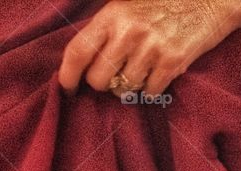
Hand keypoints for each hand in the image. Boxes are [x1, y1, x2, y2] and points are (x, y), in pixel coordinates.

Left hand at [58, 0, 240, 97]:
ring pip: (124, 89)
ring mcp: (151, 48)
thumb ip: (106, 29)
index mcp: (112, 15)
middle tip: (114, 75)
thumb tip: (84, 62)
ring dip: (129, 86)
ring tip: (141, 70)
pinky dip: (151, 88)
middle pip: (98, 79)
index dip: (68, 75)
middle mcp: (128, 32)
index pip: (77, 51)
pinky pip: (149, 92)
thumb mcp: (128, 5)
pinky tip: (158, 73)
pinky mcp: (172, 63)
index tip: (68, 88)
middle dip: (103, 83)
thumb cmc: (165, 3)